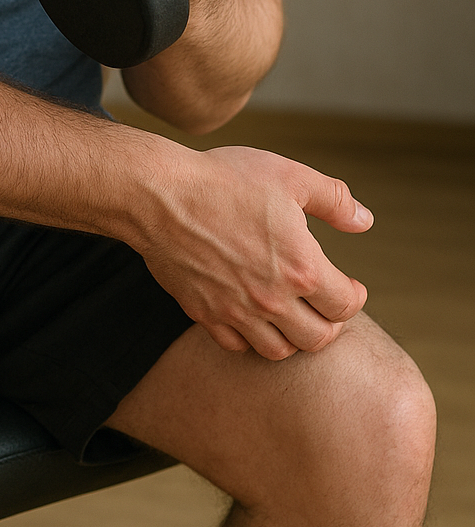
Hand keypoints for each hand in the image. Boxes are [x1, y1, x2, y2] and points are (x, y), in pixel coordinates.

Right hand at [135, 142, 371, 358]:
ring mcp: (236, 311)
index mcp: (301, 267)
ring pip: (279, 351)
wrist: (160, 193)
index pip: (345, 306)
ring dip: (292, 337)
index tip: (348, 287)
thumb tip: (365, 221)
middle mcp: (272, 299)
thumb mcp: (289, 176)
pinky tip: (251, 315)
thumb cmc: (224, 179)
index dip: (353, 296)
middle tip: (323, 305)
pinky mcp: (204, 313)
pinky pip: (236, 345)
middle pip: (318, 339)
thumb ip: (334, 200)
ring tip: (291, 315)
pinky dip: (249, 338)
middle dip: (329, 323)